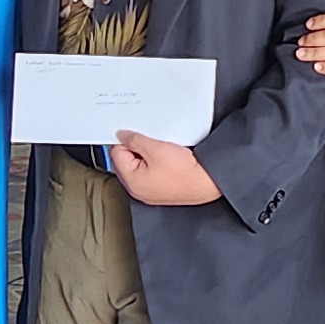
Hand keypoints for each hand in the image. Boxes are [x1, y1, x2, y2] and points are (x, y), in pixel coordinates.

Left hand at [107, 132, 223, 207]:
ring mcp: (149, 191)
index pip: (117, 153)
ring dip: (147, 154)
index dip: (125, 140)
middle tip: (151, 141)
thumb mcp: (156, 148)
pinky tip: (167, 158)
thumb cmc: (185, 173)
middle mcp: (138, 190)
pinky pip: (151, 172)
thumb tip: (122, 136)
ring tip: (162, 150)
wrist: (207, 183)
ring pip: (140, 165)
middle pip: (127, 161)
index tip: (134, 132)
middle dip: (136, 148)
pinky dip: (156, 163)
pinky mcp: (160, 189)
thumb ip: (135, 140)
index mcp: (132, 181)